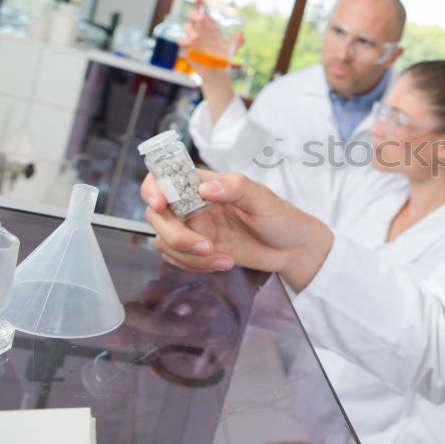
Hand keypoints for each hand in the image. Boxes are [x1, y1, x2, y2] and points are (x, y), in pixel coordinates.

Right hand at [141, 170, 332, 287]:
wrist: (291, 249)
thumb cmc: (280, 217)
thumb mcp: (262, 199)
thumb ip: (236, 188)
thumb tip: (205, 188)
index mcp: (204, 184)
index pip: (164, 177)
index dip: (152, 189)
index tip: (160, 205)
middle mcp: (193, 204)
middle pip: (157, 216)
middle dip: (176, 236)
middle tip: (205, 246)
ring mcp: (194, 228)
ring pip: (165, 242)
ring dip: (189, 256)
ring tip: (223, 258)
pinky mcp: (198, 250)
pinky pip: (178, 259)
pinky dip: (196, 266)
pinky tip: (224, 262)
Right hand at [179, 0, 242, 68]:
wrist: (216, 72)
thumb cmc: (223, 58)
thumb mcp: (232, 49)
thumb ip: (237, 41)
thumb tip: (241, 32)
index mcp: (211, 27)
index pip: (204, 12)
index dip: (200, 4)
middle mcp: (200, 30)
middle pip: (193, 16)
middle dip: (195, 14)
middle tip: (201, 18)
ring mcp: (192, 39)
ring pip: (186, 26)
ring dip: (190, 29)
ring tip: (196, 38)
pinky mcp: (187, 48)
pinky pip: (181, 40)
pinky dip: (183, 40)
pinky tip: (189, 43)